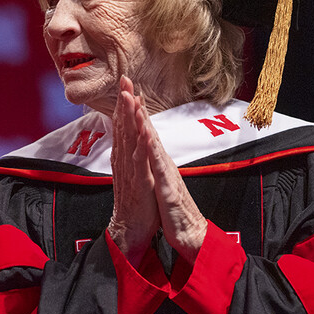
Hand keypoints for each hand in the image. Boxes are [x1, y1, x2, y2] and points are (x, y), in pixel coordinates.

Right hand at [107, 76, 159, 264]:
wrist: (130, 230)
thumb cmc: (135, 203)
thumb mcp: (133, 174)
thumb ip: (130, 155)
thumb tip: (129, 138)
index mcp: (124, 158)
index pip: (123, 126)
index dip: (125, 104)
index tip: (126, 84)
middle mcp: (124, 161)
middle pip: (123, 127)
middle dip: (125, 102)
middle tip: (125, 79)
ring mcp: (131, 171)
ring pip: (129, 139)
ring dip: (130, 117)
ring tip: (130, 97)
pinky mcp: (140, 183)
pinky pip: (140, 160)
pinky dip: (142, 144)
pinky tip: (144, 130)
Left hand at [136, 95, 206, 261]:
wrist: (188, 233)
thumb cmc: (172, 209)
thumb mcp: (158, 181)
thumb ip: (155, 163)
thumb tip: (150, 148)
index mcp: (158, 162)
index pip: (145, 131)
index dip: (135, 110)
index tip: (126, 88)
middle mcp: (162, 163)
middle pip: (148, 129)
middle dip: (137, 105)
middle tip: (127, 81)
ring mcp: (166, 174)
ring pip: (153, 143)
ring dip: (144, 121)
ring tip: (135, 100)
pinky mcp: (168, 189)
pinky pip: (159, 168)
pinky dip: (152, 151)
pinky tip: (147, 137)